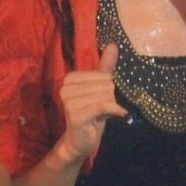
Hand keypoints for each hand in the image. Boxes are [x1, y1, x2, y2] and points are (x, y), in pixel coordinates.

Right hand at [54, 43, 125, 164]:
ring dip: (110, 107)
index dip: (107, 88)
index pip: (102, 75)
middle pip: (105, 85)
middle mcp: (65, 88)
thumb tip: (114, 45)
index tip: (99, 100)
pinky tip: (120, 114)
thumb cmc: (91, 114)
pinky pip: (103, 106)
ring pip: (105, 96)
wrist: (80, 140)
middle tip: (101, 110)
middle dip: (109, 99)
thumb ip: (105, 67)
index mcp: (69, 78)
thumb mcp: (99, 89)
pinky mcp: (75, 115)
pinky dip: (115, 110)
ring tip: (101, 115)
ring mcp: (68, 102)